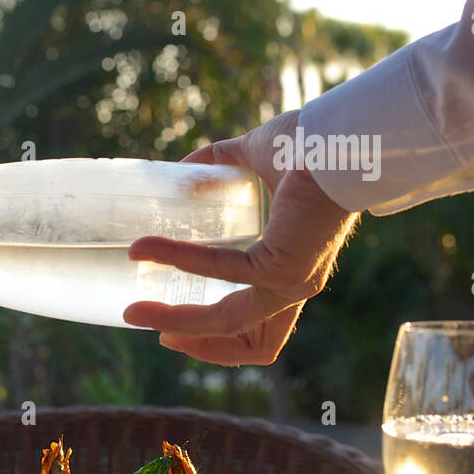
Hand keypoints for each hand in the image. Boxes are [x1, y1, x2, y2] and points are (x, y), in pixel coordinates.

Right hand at [122, 109, 358, 365]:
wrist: (340, 135)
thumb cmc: (312, 145)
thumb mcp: (255, 160)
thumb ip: (222, 163)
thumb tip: (184, 167)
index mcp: (291, 270)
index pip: (259, 329)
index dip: (216, 337)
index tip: (174, 327)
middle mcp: (295, 286)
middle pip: (242, 339)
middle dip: (188, 338)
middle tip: (142, 321)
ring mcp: (290, 283)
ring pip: (227, 322)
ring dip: (177, 321)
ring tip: (134, 312)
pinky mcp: (281, 268)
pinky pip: (219, 270)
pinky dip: (178, 260)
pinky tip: (146, 249)